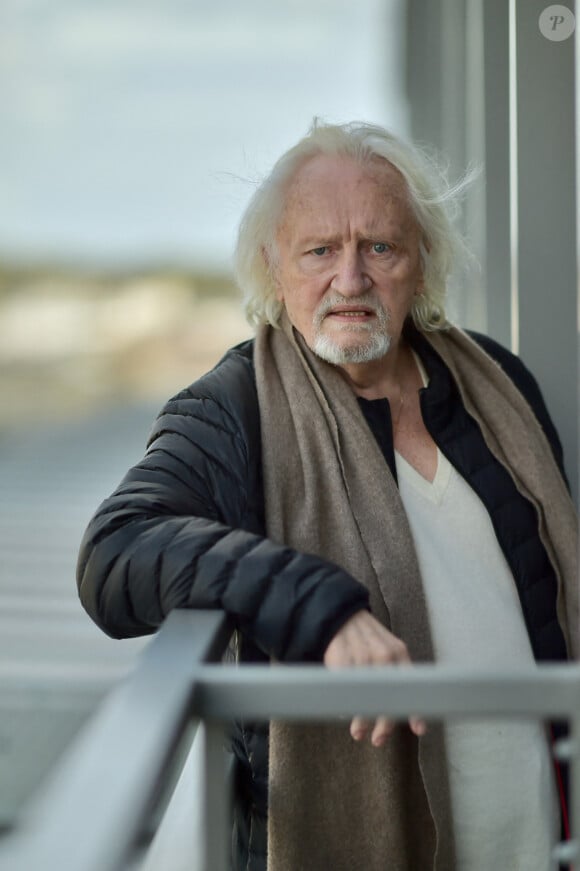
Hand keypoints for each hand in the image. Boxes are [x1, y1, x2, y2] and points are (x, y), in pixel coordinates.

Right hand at [323, 610, 425, 746]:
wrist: (343, 615)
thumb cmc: (369, 638)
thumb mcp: (389, 648)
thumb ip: (398, 671)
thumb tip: (408, 705)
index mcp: (399, 652)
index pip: (410, 685)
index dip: (414, 709)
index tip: (418, 729)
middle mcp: (383, 654)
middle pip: (387, 695)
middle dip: (384, 722)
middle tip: (379, 739)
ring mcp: (362, 655)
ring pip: (365, 696)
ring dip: (361, 718)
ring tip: (359, 732)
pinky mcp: (342, 657)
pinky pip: (346, 687)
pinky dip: (345, 703)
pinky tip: (344, 712)